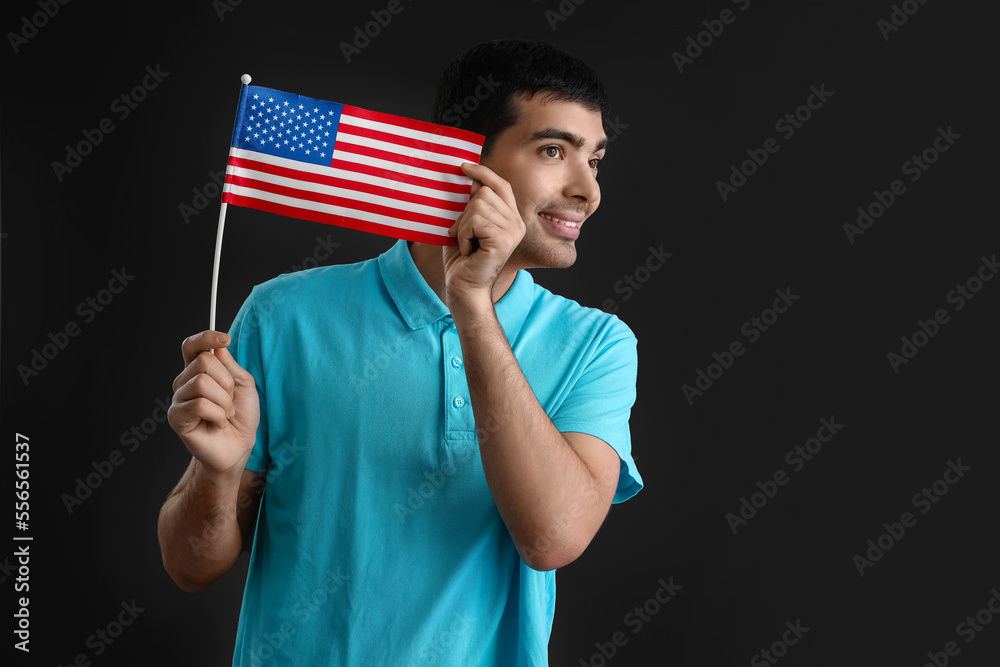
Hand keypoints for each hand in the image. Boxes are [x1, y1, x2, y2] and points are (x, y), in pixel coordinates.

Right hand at [167, 330, 259, 475]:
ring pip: (202, 382)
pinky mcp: (176, 416)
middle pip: (204, 361)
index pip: (192, 346)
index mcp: (199, 371)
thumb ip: (231, 366)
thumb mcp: (244, 385)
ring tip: (225, 413)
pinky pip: (199, 404)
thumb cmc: (241, 416)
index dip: (206, 337)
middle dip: (226, 381)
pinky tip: (218, 423)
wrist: (238, 446)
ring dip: (224, 401)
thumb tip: (218, 348)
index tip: (225, 340)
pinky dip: (217, 414)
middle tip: (230, 400)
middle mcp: (185, 381)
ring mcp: (179, 398)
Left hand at [443, 162, 524, 305]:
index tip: (463, 166)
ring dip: (462, 225)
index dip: (483, 172)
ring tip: (466, 244)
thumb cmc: (462, 260)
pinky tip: (468, 250)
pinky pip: (474, 221)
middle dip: (465, 212)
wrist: (463, 289)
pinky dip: (463, 234)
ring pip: (477, 205)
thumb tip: (471, 180)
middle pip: (484, 193)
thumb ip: (472, 205)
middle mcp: (516, 223)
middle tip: (462, 235)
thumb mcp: (466, 225)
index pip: (501, 185)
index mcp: (511, 218)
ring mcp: (512, 232)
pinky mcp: (503, 240)